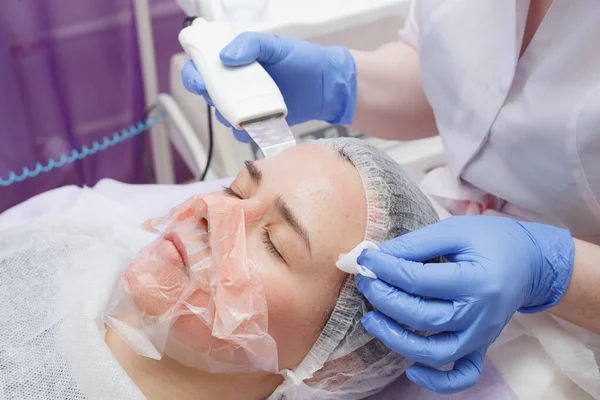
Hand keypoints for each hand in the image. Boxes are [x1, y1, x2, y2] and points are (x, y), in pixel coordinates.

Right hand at [181, 32, 356, 141]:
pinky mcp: (259, 124)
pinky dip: (247, 133)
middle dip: (212, 97)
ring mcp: (247, 106)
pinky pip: (243, 134)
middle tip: (226, 97)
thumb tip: (225, 56)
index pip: (202, 68)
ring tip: (250, 110)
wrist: (326, 86)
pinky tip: (260, 126)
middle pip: (209, 94)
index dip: (194, 74)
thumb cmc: (302, 60)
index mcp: (234, 62)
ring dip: (230, 116)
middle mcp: (236, 85)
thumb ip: (251, 44)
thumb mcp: (276, 45)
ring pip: (224, 116)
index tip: (199, 79)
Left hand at [355, 215, 574, 393]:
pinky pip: (462, 375)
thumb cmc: (491, 241)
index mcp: (475, 280)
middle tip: (365, 282)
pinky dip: (437, 381)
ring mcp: (481, 335)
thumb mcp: (454, 231)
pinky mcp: (481, 346)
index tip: (365, 258)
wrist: (530, 262)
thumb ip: (416, 244)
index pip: (418, 280)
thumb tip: (378, 256)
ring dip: (397, 340)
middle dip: (384, 300)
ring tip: (371, 320)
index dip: (385, 269)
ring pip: (434, 351)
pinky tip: (411, 369)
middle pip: (421, 317)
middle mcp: (480, 314)